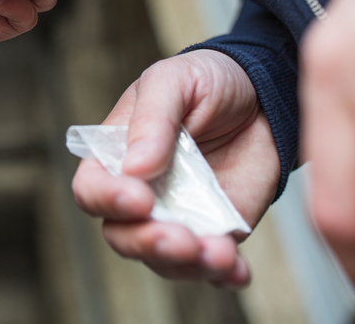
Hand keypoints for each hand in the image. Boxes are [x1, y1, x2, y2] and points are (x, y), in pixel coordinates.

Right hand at [71, 50, 279, 286]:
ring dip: (188, 264)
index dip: (107, 199)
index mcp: (116, 156)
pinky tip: (237, 269)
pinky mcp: (218, 230)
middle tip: (180, 239)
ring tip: (219, 253)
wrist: (262, 92)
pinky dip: (223, 275)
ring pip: (165, 259)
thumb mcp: (173, 81)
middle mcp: (141, 193)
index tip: (139, 197)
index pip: (92, 189)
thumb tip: (136, 168)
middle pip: (123, 236)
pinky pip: (213, 266)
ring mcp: (178, 216)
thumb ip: (152, 120)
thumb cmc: (205, 79)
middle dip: (148, 243)